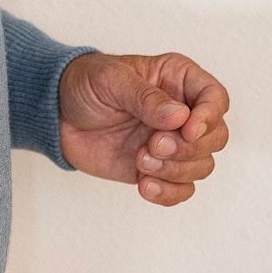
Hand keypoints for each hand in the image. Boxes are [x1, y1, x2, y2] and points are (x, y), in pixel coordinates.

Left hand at [56, 50, 229, 204]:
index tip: (187, 129)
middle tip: (153, 145)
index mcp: (177, 80)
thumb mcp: (111, 80)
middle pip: (216, 137)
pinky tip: (144, 185)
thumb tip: (179, 116)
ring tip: (140, 160)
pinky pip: (181, 189)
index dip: (209, 116)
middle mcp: (182, 113)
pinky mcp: (157, 169)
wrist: (56, 114)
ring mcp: (171, 143)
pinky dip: (169, 192)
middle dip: (189, 147)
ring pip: (202, 165)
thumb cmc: (85, 85)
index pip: (215, 98)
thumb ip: (145, 97)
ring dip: (175, 170)